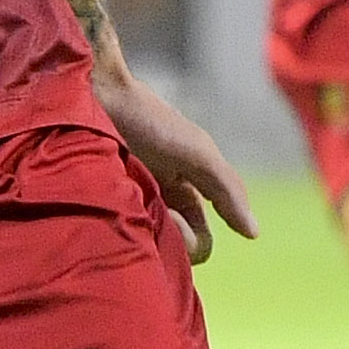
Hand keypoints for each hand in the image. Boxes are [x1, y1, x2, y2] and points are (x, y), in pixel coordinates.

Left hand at [95, 39, 257, 264]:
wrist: (95, 97)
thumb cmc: (148, 121)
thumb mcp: (198, 154)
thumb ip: (228, 191)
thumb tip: (254, 234)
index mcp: (184, 192)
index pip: (199, 241)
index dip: (193, 241)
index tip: (175, 220)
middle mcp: (157, 203)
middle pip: (173, 250)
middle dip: (171, 240)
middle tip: (153, 216)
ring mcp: (128, 206)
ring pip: (148, 246)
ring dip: (146, 234)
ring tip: (128, 206)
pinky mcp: (100, 205)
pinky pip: (117, 236)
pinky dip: (120, 228)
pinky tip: (111, 208)